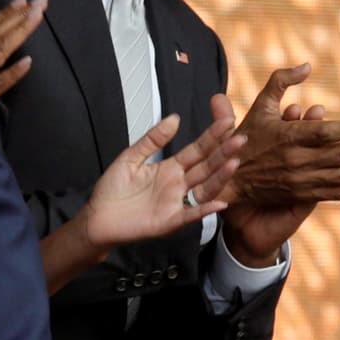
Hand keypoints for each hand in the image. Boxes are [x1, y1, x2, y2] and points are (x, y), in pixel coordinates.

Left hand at [82, 101, 245, 249]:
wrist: (98, 217)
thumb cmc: (112, 189)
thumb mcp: (131, 157)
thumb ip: (153, 140)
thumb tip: (175, 118)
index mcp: (171, 168)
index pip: (197, 150)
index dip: (211, 137)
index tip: (227, 121)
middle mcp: (178, 185)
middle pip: (206, 166)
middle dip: (224, 153)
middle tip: (241, 138)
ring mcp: (176, 203)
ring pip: (204, 188)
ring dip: (220, 177)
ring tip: (234, 162)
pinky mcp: (169, 221)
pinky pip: (190, 215)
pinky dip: (204, 210)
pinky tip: (219, 203)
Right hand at [227, 63, 339, 205]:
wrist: (228, 179)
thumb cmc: (245, 138)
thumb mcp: (258, 106)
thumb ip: (280, 82)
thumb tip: (307, 65)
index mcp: (284, 136)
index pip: (323, 132)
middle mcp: (294, 160)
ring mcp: (299, 180)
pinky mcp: (302, 195)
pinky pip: (337, 193)